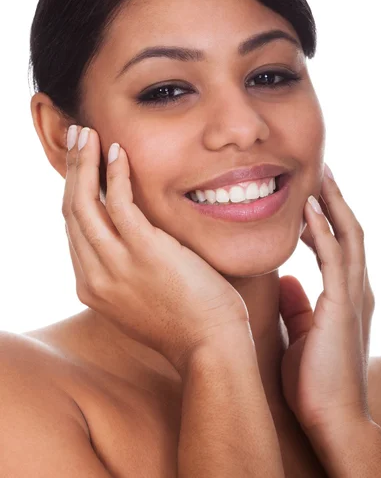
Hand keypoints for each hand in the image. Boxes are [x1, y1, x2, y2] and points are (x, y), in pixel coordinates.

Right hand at [63, 126, 247, 375]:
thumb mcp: (142, 296)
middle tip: (77, 137)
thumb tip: (129, 237)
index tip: (79, 165)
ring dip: (83, 163)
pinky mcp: (144, 253)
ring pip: (84, 203)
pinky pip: (119, 203)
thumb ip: (125, 269)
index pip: (73, 229)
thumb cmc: (184, 321)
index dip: (73, 191)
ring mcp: (116, 265)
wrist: (209, 347)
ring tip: (87, 134)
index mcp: (92, 286)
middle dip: (71, 169)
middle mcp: (93, 276)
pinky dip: (114, 174)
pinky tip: (116, 151)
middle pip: (70, 210)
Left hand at [278, 164, 375, 434]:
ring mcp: (352, 295)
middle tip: (320, 169)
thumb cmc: (315, 381)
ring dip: (333, 203)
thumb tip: (286, 281)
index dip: (328, 216)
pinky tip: (308, 207)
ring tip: (318, 174)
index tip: (310, 192)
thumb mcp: (303, 334)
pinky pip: (334, 256)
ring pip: (348, 235)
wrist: (331, 418)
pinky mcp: (342, 305)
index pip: (339, 243)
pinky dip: (324, 229)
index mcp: (345, 295)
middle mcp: (355, 289)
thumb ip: (298, 306)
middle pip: (349, 230)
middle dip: (335, 198)